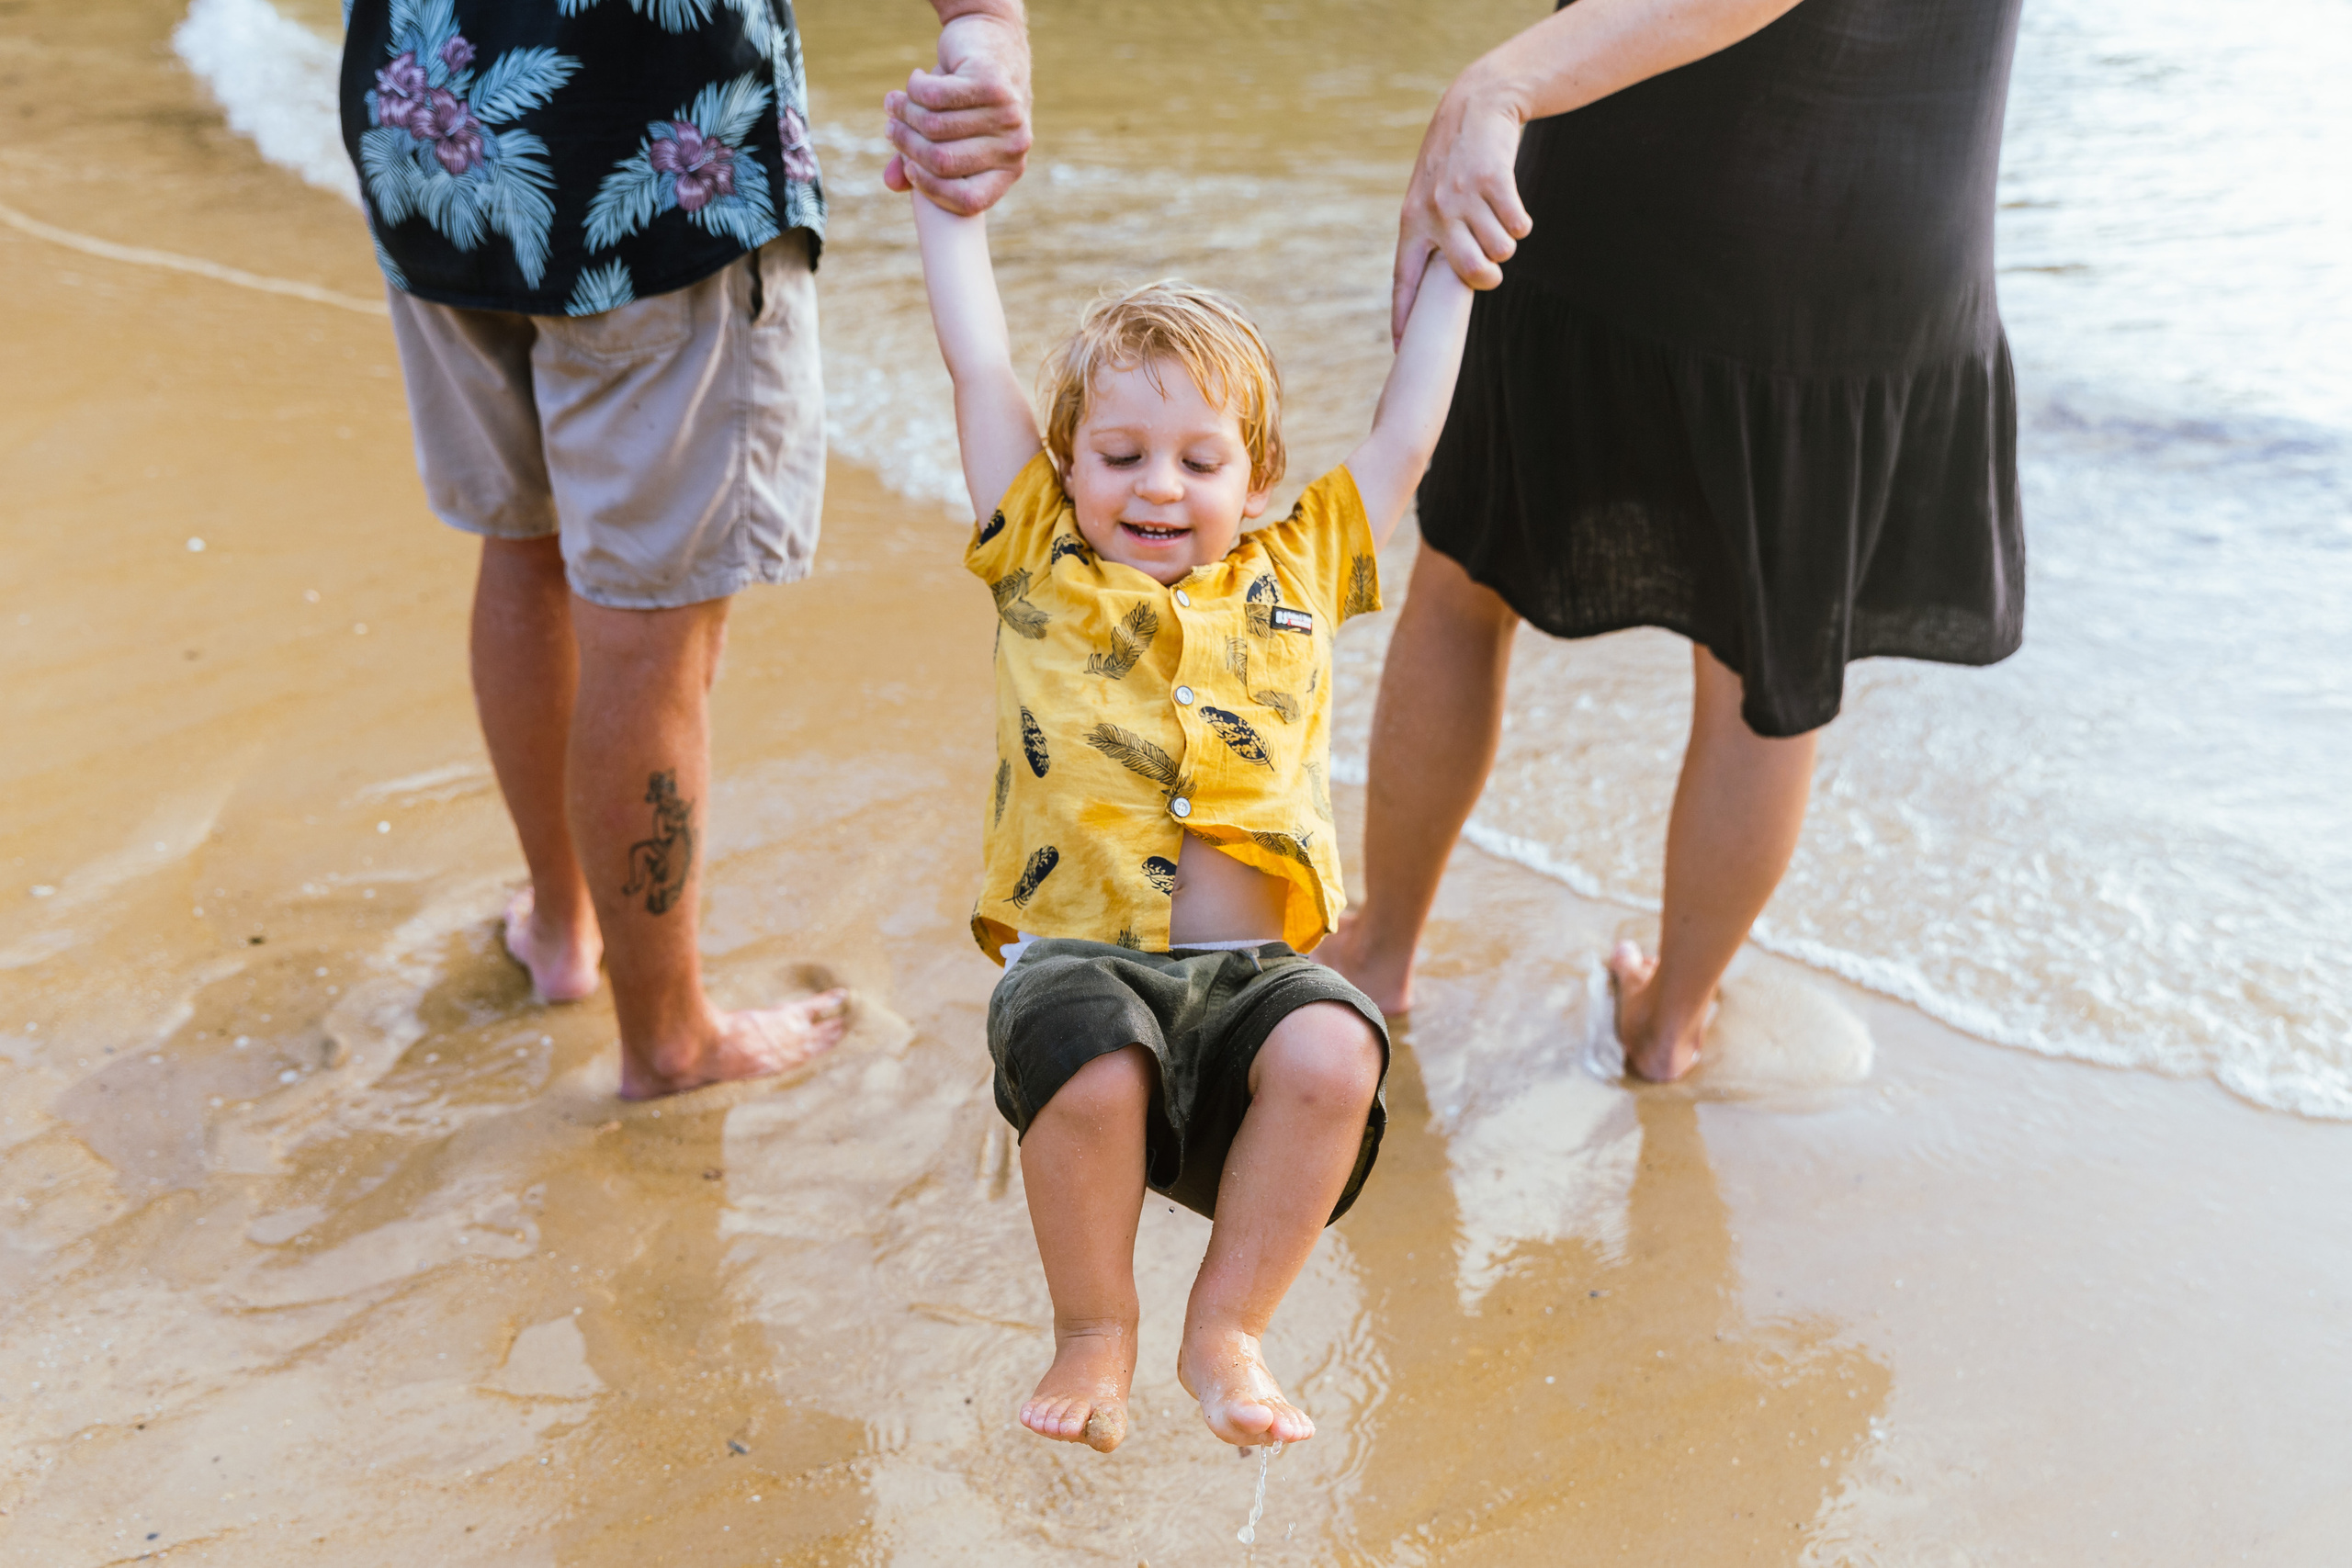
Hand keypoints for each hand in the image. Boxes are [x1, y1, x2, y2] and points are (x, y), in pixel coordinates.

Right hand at [884, 13, 1032, 215]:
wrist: (994, 41)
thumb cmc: (968, 100)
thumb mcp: (947, 135)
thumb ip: (920, 163)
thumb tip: (892, 183)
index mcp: (1009, 171)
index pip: (968, 201)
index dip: (930, 189)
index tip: (909, 166)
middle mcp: (1014, 147)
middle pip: (942, 161)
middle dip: (907, 143)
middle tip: (892, 126)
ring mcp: (1007, 116)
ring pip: (934, 127)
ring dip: (905, 113)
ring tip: (896, 103)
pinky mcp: (992, 84)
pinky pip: (935, 97)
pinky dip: (915, 89)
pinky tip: (915, 80)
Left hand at [1392, 66, 1531, 343]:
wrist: (1475, 105)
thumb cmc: (1453, 160)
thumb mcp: (1428, 194)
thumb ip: (1431, 235)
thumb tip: (1448, 284)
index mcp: (1412, 221)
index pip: (1404, 279)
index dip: (1404, 315)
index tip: (1402, 348)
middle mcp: (1435, 213)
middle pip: (1470, 273)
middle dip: (1487, 277)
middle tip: (1491, 270)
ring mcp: (1464, 197)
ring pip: (1500, 250)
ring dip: (1506, 239)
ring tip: (1497, 217)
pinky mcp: (1494, 182)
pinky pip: (1519, 225)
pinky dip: (1521, 220)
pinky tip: (1511, 203)